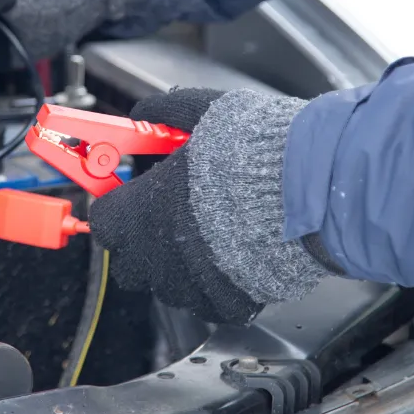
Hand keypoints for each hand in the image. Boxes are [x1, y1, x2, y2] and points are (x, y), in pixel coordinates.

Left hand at [89, 87, 342, 325]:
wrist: (312, 193)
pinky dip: (214, 279)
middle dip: (140, 236)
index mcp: (144, 210)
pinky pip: (206, 297)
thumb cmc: (257, 152)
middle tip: (166, 209)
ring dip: (176, 258)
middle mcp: (160, 256)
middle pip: (127, 258)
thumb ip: (166, 111)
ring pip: (167, 281)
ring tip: (210, 226)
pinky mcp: (228, 304)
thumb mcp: (204, 112)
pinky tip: (235, 249)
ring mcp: (193, 285)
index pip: (102, 220)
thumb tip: (147, 109)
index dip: (115, 203)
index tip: (127, 192)